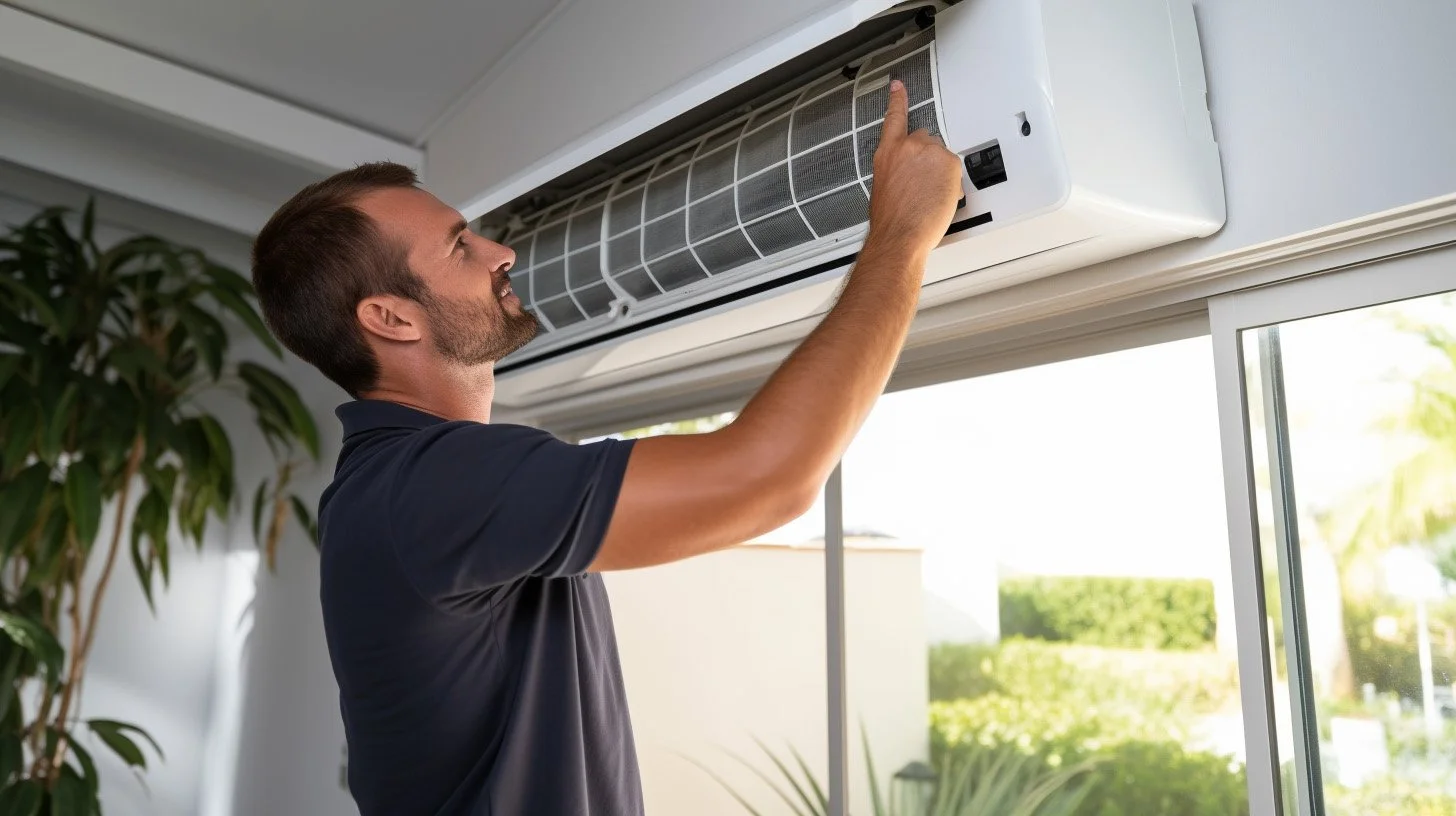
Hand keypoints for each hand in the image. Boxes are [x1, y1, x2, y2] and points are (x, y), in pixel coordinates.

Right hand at [865, 79, 963, 258]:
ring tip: (929, 196)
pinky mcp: (949, 162)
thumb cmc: (891, 220)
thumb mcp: (883, 188)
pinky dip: (951, 182)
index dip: (897, 100)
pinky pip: (955, 169)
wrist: (900, 234)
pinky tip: (939, 197)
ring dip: (940, 172)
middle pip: (926, 140)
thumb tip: (908, 174)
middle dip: (928, 158)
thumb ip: (897, 170)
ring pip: (942, 157)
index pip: (894, 118)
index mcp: (887, 153)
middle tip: (924, 184)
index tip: (898, 86)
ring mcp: (930, 153)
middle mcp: (908, 147)